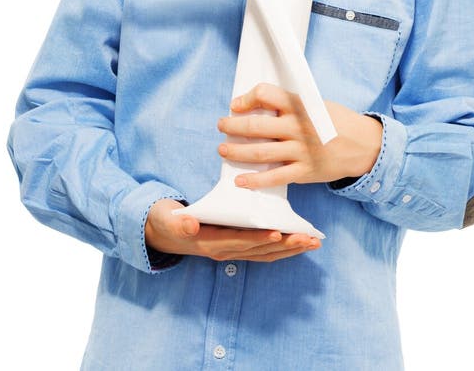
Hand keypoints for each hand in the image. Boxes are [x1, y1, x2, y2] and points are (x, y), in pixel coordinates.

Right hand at [145, 199, 320, 262]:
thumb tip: (190, 224)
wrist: (162, 231)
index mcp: (210, 243)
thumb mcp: (168, 219)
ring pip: (265, 253)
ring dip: (289, 249)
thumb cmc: (167, 221)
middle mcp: (223, 251)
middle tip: (309, 239)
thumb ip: (178, 222)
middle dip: (286, 245)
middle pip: (259, 250)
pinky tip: (297, 241)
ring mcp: (231, 251)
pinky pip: (262, 250)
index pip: (239, 241)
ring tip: (312, 242)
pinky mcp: (236, 246)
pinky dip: (281, 247)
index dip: (259, 238)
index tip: (279, 233)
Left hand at [217, 83, 382, 189]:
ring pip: (260, 153)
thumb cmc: (336, 121)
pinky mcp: (304, 172)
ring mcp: (301, 151)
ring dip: (236, 152)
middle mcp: (298, 127)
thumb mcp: (315, 104)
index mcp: (301, 105)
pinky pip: (274, 178)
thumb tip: (258, 103)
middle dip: (232, 126)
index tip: (236, 105)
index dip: (246, 98)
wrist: (364, 145)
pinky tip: (239, 180)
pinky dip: (254, 181)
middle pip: (256, 126)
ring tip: (223, 150)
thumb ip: (290, 104)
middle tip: (222, 126)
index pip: (265, 94)